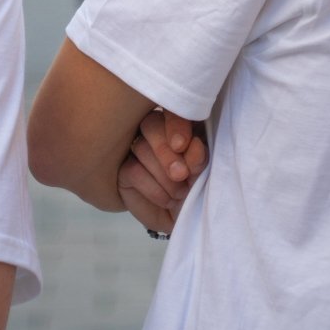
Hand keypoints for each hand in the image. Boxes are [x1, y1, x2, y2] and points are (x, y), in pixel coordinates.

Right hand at [117, 109, 208, 234]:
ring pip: (141, 148)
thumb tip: (194, 145)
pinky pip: (133, 170)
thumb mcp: (205, 173)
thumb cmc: (198, 190)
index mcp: (181, 123)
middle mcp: (157, 131)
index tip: (182, 145)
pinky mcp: (124, 169)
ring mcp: (137, 148)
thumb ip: (199, 158)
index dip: (175, 125)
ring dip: (164, 176)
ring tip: (181, 192)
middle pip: (151, 124)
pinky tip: (167, 199)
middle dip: (165, 151)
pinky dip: (153, 189)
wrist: (188, 219)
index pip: (172, 110)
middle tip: (181, 175)